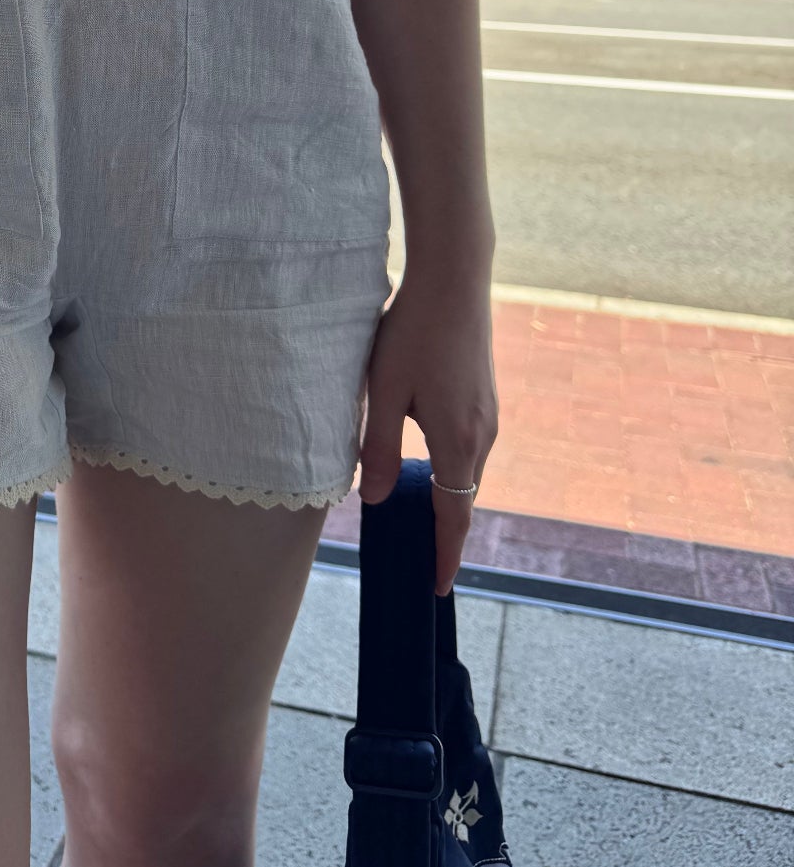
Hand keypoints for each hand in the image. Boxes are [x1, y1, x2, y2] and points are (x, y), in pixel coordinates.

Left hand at [355, 266, 498, 595]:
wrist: (456, 278)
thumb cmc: (413, 332)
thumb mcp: (384, 392)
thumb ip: (380, 450)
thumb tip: (377, 500)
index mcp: (458, 442)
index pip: (453, 517)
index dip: (443, 554)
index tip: (436, 588)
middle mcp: (483, 435)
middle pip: (463, 497)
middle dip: (444, 531)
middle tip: (418, 561)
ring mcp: (489, 414)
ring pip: (466, 470)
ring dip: (447, 496)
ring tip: (417, 518)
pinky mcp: (486, 396)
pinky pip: (470, 446)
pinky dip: (452, 467)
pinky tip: (427, 462)